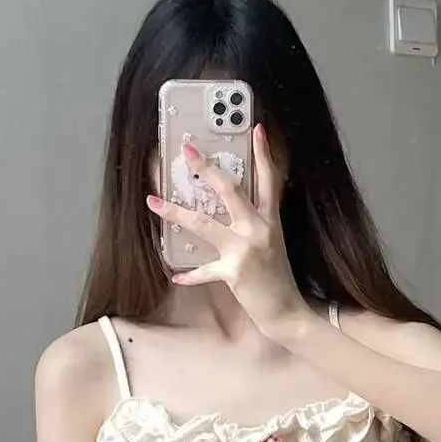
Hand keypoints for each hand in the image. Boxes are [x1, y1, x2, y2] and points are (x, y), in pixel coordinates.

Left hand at [147, 125, 309, 340]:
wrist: (287, 313)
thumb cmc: (278, 280)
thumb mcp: (272, 246)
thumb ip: (255, 228)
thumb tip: (232, 216)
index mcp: (270, 220)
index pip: (269, 179)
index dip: (263, 153)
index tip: (257, 128)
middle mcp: (259, 229)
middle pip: (229, 190)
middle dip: (206, 169)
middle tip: (187, 150)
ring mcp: (246, 249)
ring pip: (204, 223)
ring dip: (176, 212)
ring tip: (153, 202)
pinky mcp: (235, 271)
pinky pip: (204, 271)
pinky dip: (189, 275)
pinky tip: (175, 276)